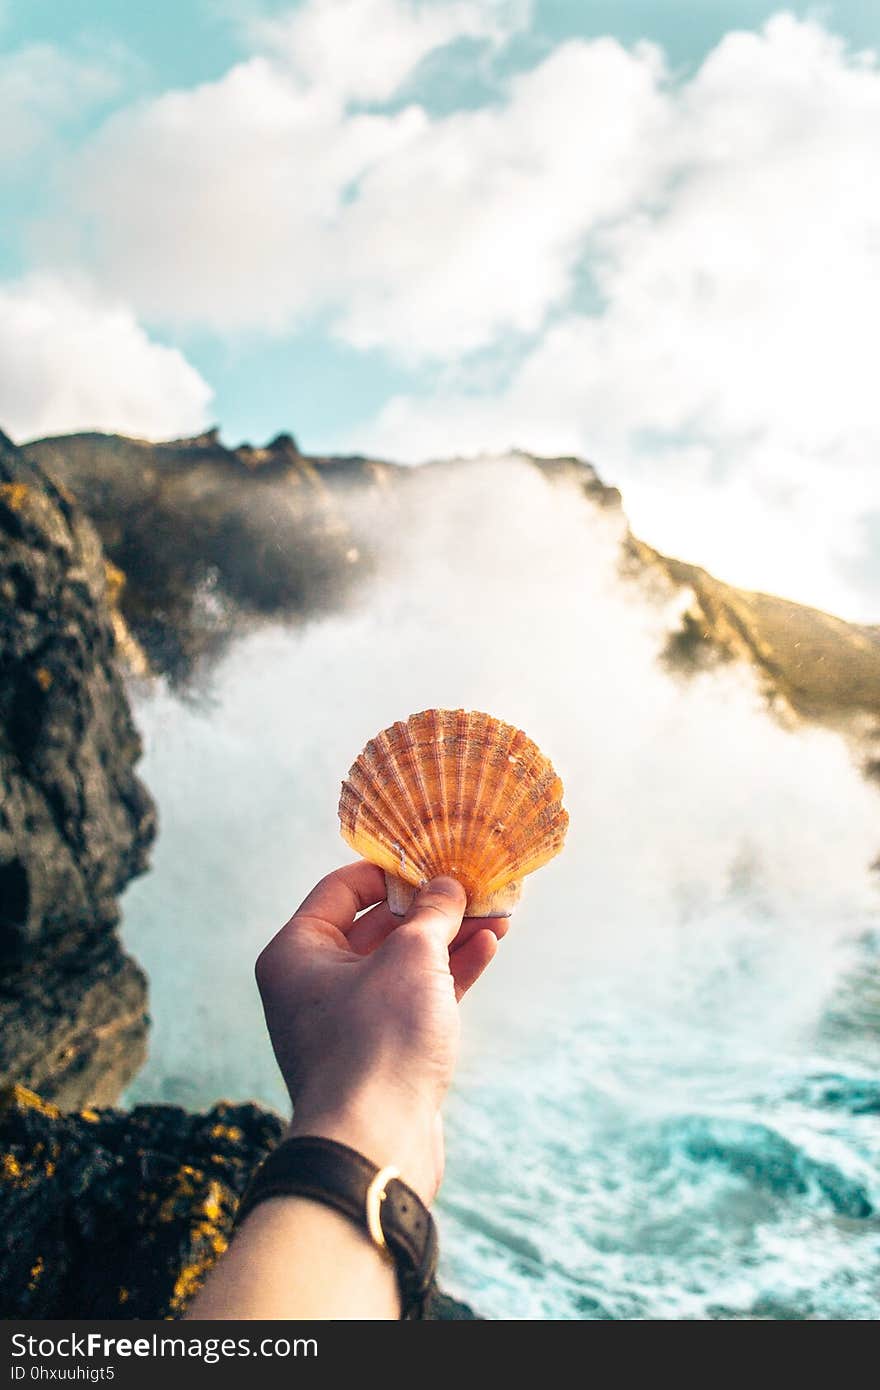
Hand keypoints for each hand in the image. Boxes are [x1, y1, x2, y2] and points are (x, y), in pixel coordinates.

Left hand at [254, 861, 507, 1203]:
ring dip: (449, 936)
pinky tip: (488, 948)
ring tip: (498, 913)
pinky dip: (448, 973)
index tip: (433, 853)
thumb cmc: (378, 1042)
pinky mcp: (382, 1050)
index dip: (391, 867)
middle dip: (431, 905)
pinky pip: (415, 996)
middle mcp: (314, 983)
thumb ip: (432, 914)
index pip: (341, 887)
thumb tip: (446, 885)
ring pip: (403, 962)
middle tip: (476, 883)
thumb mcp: (411, 959)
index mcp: (297, 952)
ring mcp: (348, 1018)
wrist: (376, 1146)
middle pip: (377, 924)